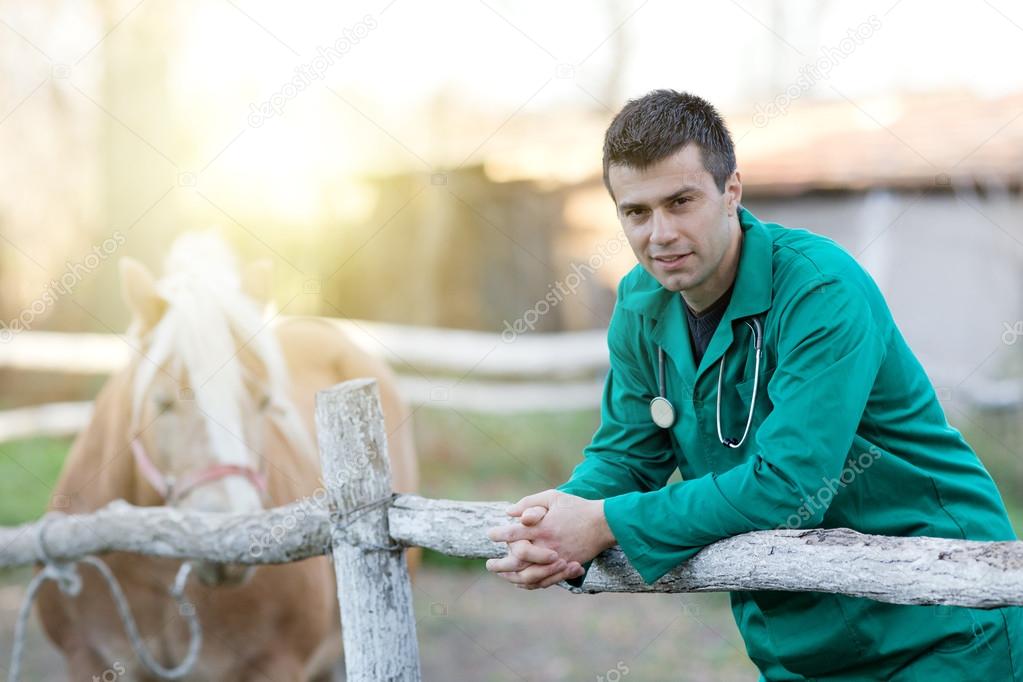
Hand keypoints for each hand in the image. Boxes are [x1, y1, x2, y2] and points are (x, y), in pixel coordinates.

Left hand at [486, 490, 615, 588]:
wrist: (604, 524)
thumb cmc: (577, 507)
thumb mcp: (553, 497)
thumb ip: (529, 503)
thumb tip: (509, 512)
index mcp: (542, 528)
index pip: (513, 534)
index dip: (499, 535)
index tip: (491, 535)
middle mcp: (546, 546)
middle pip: (517, 561)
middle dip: (500, 565)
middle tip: (489, 564)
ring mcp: (556, 560)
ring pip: (528, 576)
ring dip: (511, 577)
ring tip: (502, 575)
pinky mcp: (564, 568)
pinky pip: (543, 582)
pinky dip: (529, 584)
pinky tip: (520, 582)